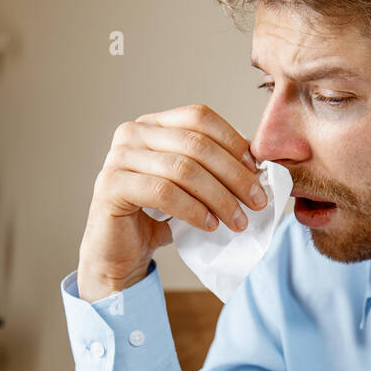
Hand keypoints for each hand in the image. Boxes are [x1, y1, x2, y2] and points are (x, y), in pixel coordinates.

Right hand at [76, 103, 268, 300]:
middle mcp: (133, 132)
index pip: (199, 117)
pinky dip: (193, 210)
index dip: (232, 141)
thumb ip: (213, 168)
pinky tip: (209, 225)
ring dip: (219, 197)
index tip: (257, 171)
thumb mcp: (190, 187)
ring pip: (183, 169)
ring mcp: (119, 157)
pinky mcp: (112, 186)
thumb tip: (256, 162)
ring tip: (238, 221)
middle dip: (234, 174)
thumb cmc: (156, 218)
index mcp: (153, 124)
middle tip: (257, 202)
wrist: (120, 253)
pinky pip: (163, 192)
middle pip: (196, 144)